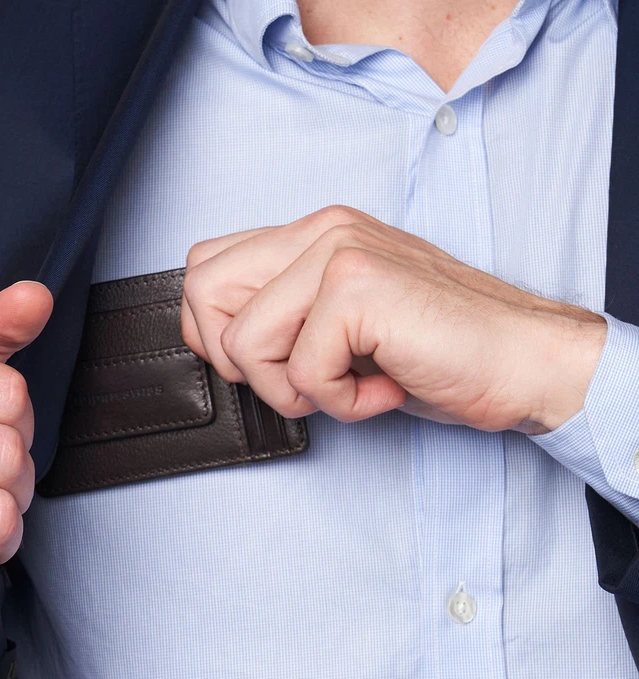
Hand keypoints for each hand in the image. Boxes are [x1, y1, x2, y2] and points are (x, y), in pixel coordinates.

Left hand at [180, 206, 607, 433]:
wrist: (521, 363)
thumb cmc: (436, 351)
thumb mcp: (341, 326)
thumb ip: (283, 314)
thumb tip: (218, 340)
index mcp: (312, 234)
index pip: (205, 267)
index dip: (214, 331)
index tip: (267, 364)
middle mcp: (321, 231)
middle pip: (201, 291)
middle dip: (241, 361)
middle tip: (301, 377)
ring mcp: (338, 253)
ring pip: (242, 341)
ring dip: (295, 390)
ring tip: (352, 383)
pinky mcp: (358, 289)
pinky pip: (300, 371)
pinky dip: (340, 403)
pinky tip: (384, 387)